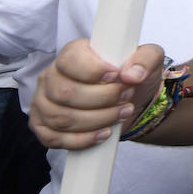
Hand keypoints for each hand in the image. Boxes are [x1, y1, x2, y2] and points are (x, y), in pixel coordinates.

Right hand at [29, 40, 163, 149]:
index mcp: (71, 53)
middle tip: (126, 97)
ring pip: (61, 118)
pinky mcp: (43, 126)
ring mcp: (43, 103)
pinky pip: (54, 139)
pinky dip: (82, 140)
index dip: (93, 71)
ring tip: (122, 113)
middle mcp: (51, 76)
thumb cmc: (132, 76)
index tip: (117, 76)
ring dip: (97, 120)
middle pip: (66, 93)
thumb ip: (145, 59)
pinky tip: (104, 134)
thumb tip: (132, 74)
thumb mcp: (149, 59)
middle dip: (102, 99)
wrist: (130, 102)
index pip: (69, 60)